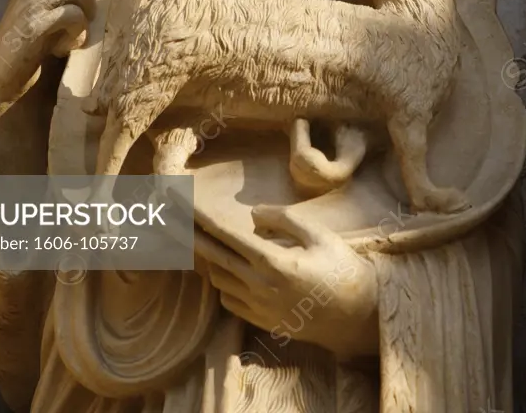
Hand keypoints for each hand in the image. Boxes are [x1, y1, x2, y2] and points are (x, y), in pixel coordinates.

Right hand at [0, 0, 97, 121]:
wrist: (0, 80)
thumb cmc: (25, 52)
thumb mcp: (41, 20)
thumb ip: (57, 3)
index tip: (85, 10)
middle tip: (84, 21)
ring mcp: (32, 4)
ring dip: (84, 15)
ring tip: (73, 37)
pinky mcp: (35, 24)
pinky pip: (73, 15)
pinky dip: (76, 34)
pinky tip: (61, 49)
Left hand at [196, 204, 378, 359]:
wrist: (358, 317)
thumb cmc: (342, 269)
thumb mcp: (319, 235)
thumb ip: (284, 220)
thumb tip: (254, 214)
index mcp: (273, 262)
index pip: (227, 236)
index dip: (202, 218)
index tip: (183, 204)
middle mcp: (259, 286)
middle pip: (212, 257)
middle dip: (186, 236)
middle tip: (167, 219)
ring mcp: (259, 307)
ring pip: (218, 279)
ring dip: (206, 258)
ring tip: (195, 238)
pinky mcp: (262, 321)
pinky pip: (229, 300)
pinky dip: (222, 282)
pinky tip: (224, 268)